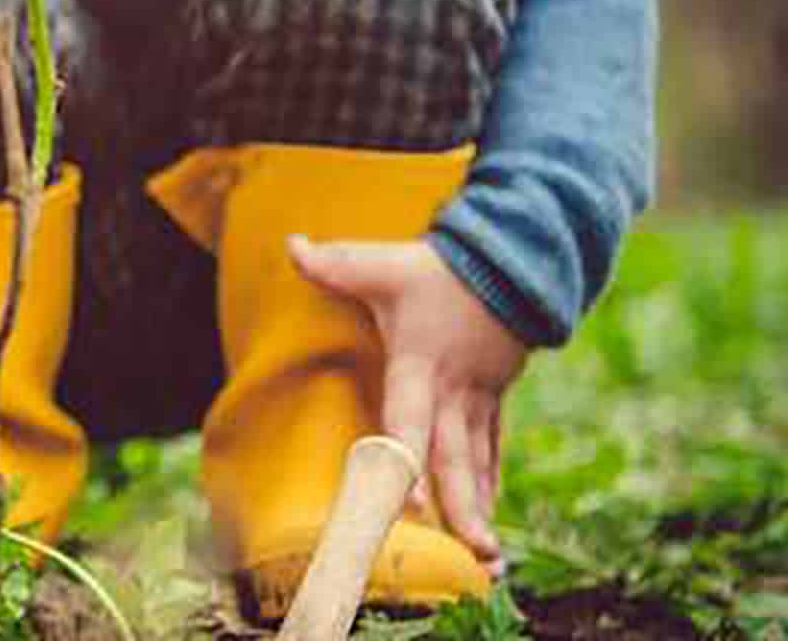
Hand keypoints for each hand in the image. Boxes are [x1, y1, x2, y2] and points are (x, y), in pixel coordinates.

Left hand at [289, 236, 526, 570]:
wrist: (513, 261)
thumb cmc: (439, 270)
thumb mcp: (384, 264)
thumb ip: (334, 264)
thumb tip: (290, 244)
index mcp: (421, 364)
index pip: (412, 417)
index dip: (408, 459)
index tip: (411, 502)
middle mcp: (453, 391)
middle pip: (455, 457)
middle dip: (463, 507)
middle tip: (474, 553)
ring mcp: (478, 399)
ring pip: (479, 462)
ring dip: (482, 508)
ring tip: (487, 558)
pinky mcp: (492, 400)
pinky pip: (492, 451)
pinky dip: (491, 486)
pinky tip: (488, 523)